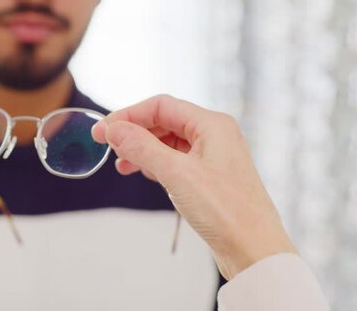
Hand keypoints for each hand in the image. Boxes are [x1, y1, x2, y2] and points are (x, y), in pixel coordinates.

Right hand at [92, 95, 295, 279]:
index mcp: (212, 125)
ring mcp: (214, 157)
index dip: (129, 115)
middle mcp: (215, 135)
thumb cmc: (226, 211)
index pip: (161, 106)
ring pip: (169, 142)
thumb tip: (114, 129)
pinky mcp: (210, 178)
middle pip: (165, 121)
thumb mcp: (176, 175)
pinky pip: (176, 161)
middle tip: (106, 146)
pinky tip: (142, 172)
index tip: (102, 130)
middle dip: (134, 132)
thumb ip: (142, 147)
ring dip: (142, 149)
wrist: (255, 250)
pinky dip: (155, 164)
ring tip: (121, 164)